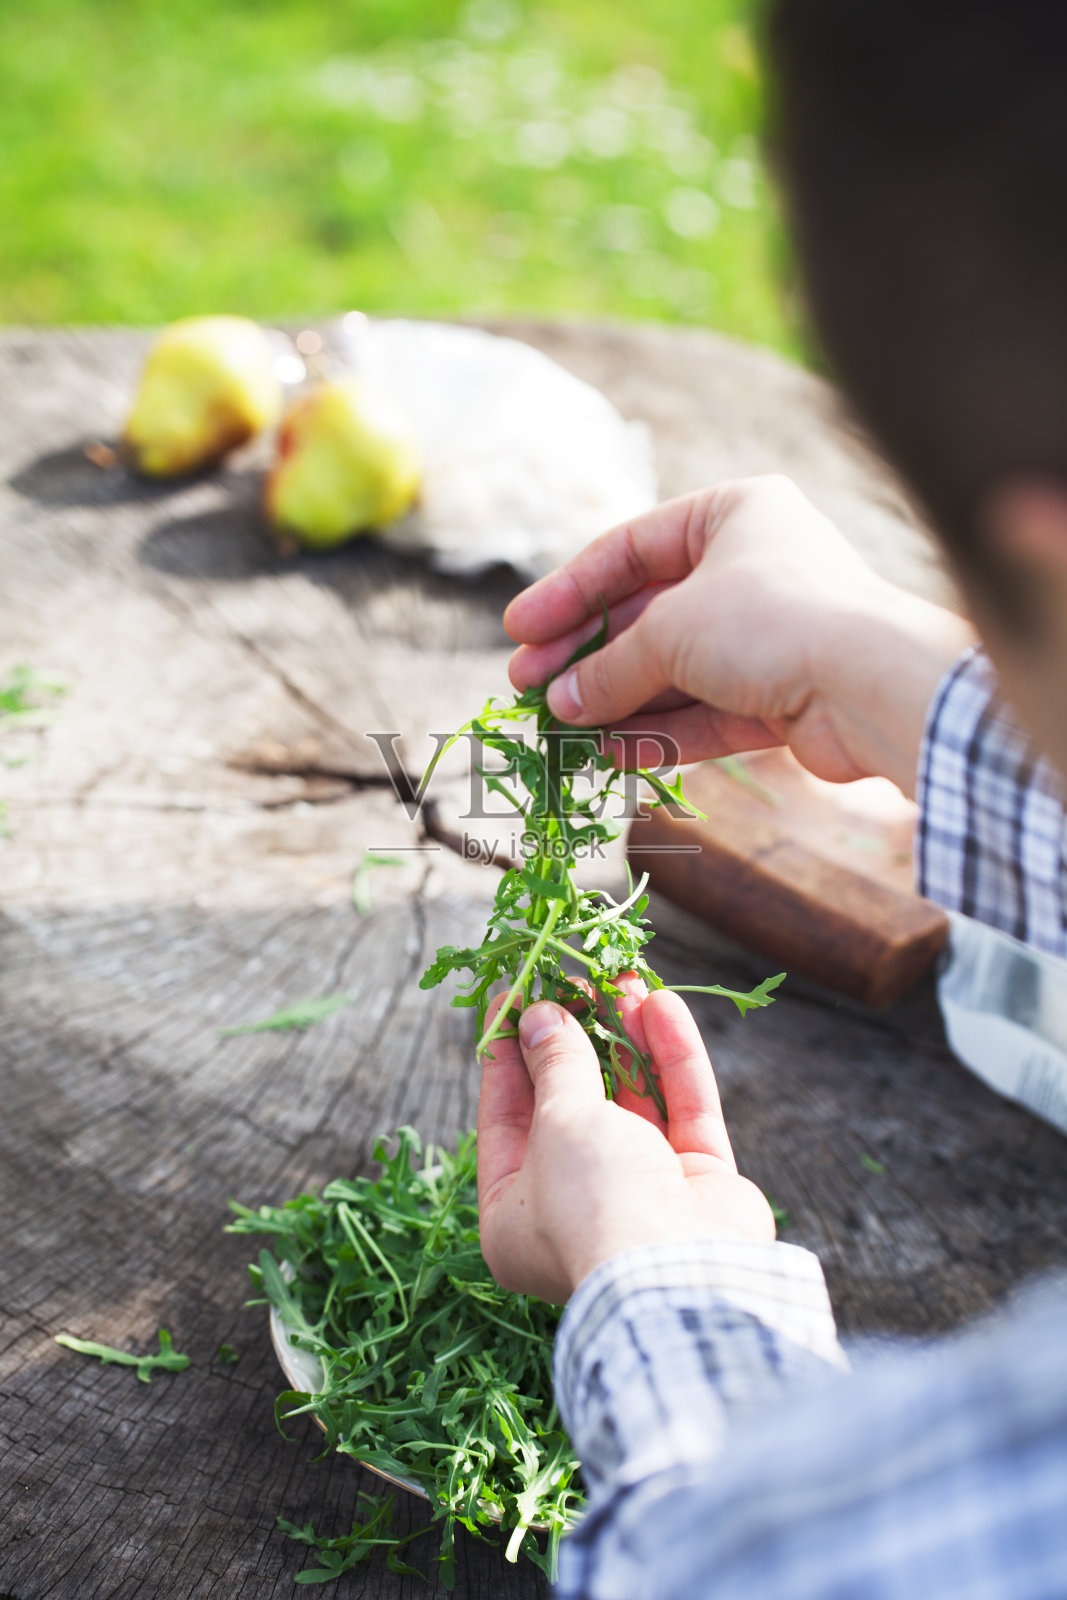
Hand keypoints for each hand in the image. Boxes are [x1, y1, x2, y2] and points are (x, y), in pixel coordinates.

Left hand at [477, 979, 774, 1303]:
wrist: (681, 1276)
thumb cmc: (594, 1202)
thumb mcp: (558, 1121)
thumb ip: (555, 1065)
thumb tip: (540, 1017)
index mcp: (515, 1214)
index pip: (504, 1117)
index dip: (508, 1052)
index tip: (515, 993)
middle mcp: (576, 1209)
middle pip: (574, 1106)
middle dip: (578, 1037)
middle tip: (577, 976)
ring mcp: (643, 1199)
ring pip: (633, 1102)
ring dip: (629, 1036)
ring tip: (624, 975)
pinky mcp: (699, 1188)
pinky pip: (681, 1113)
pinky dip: (673, 1060)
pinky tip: (663, 1005)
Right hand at [504, 475, 973, 795]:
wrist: (872, 686)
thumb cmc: (769, 620)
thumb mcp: (670, 631)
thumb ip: (609, 665)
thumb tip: (561, 701)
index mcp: (733, 514)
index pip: (629, 549)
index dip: (568, 592)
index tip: (519, 631)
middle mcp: (753, 567)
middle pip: (647, 614)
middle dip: (587, 656)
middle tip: (528, 687)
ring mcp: (769, 635)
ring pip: (674, 669)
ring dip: (616, 699)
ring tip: (560, 727)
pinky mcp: (783, 695)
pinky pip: (704, 709)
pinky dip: (658, 730)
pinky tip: (607, 749)